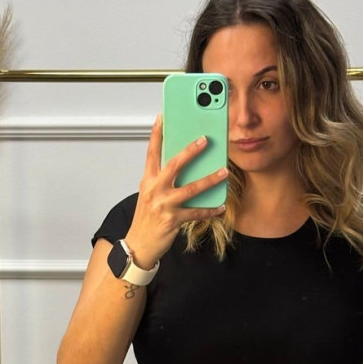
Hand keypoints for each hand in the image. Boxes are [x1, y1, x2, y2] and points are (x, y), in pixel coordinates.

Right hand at [125, 114, 227, 266]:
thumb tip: (183, 166)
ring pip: (190, 188)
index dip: (156, 134)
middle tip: (205, 140)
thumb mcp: (149, 195)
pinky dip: (209, 210)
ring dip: (210, 180)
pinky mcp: (172, 219)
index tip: (162, 118)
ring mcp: (163, 205)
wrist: (138, 245)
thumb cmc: (146, 218)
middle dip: (191, 151)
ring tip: (224, 172)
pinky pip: (196, 212)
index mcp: (148, 181)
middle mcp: (154, 190)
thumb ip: (162, 179)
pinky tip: (220, 206)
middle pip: (174, 165)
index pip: (151, 153)